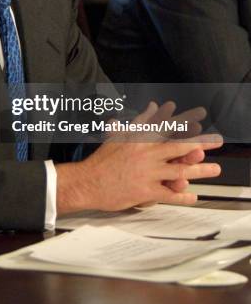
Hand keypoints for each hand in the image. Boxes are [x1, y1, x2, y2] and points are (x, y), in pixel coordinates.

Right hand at [56, 101, 222, 214]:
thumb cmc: (101, 160)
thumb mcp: (119, 135)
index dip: (185, 120)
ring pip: (179, 171)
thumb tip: (152, 107)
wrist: (87, 182)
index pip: (166, 127)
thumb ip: (139, 121)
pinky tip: (193, 196)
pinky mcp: (145, 191)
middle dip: (200, 142)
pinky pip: (168, 194)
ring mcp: (146, 173)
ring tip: (215, 169)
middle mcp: (145, 154)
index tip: (200, 115)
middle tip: (216, 140)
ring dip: (199, 170)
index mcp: (139, 140)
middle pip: (178, 146)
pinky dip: (182, 196)